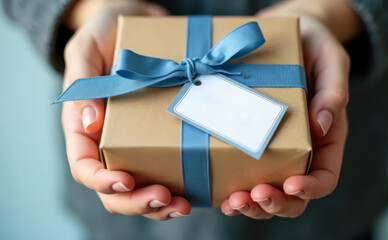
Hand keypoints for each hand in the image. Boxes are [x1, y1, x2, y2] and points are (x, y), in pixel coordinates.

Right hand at [62, 1, 190, 219]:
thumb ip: (83, 84)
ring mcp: (137, 144)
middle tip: (166, 198)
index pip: (84, 166)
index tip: (124, 181)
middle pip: (115, 190)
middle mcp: (110, 143)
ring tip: (184, 204)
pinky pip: (167, 170)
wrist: (139, 26)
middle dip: (137, 202)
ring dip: (161, 205)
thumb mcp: (86, 49)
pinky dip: (180, 186)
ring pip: (142, 189)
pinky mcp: (161, 138)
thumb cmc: (106, 35)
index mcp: (84, 128)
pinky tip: (196, 190)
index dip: (100, 181)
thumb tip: (88, 122)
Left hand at [221, 0, 357, 218]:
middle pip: (294, 195)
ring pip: (267, 192)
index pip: (325, 176)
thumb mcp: (331, 60)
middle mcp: (300, 150)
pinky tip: (219, 193)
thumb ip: (333, 91)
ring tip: (233, 202)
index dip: (312, 187)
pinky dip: (232, 189)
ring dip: (251, 204)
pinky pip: (243, 174)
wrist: (287, 35)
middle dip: (275, 203)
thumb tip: (323, 125)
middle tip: (255, 196)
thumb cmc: (313, 46)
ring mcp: (273, 150)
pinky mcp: (249, 142)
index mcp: (327, 138)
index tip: (293, 184)